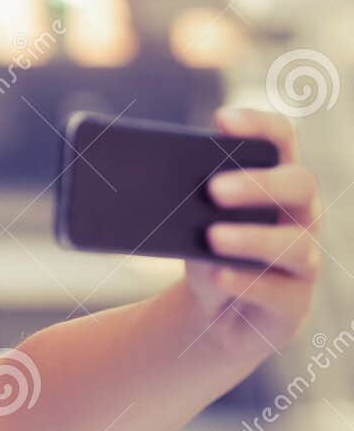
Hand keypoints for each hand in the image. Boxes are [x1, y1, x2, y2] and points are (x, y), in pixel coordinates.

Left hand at [187, 106, 320, 354]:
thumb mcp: (187, 221)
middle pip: (298, 185)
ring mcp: (304, 260)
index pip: (280, 140)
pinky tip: (219, 275)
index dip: (258, 125)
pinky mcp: (294, 304)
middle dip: (258, 184)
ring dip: (252, 239)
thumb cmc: (204, 251)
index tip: (221, 119)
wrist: (213, 311)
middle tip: (213, 189)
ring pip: (295, 244)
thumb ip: (175, 194)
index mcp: (275, 181)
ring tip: (212, 236)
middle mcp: (300, 215)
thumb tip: (125, 171)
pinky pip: (281, 293)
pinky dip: (248, 282)